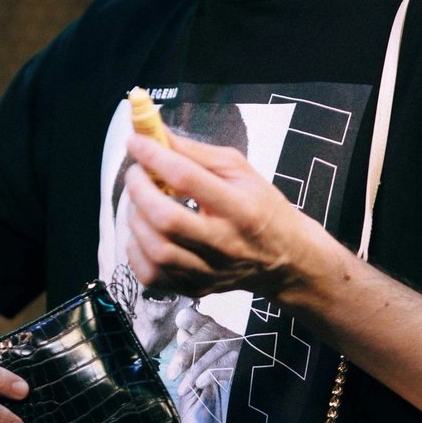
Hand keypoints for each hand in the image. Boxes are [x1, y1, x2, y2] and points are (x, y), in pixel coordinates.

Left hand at [122, 132, 330, 302]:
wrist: (285, 259)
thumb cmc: (262, 207)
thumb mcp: (239, 170)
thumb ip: (195, 151)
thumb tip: (154, 134)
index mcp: (241, 207)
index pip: (186, 177)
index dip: (154, 156)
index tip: (136, 141)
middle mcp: (224, 243)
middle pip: (166, 219)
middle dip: (139, 188)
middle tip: (136, 172)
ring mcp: (209, 272)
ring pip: (155, 249)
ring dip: (136, 217)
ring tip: (142, 201)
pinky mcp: (195, 289)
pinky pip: (151, 275)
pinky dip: (135, 250)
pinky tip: (146, 231)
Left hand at [167, 305, 237, 422]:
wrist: (248, 395)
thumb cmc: (216, 374)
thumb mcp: (201, 359)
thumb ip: (191, 347)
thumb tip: (181, 332)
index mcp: (211, 329)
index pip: (200, 320)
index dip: (191, 319)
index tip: (180, 322)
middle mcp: (225, 334)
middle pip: (205, 336)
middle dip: (185, 354)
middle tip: (170, 374)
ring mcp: (236, 346)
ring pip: (213, 353)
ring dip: (194, 372)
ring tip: (181, 389)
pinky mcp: (246, 360)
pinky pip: (226, 365)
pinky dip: (211, 374)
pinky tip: (200, 383)